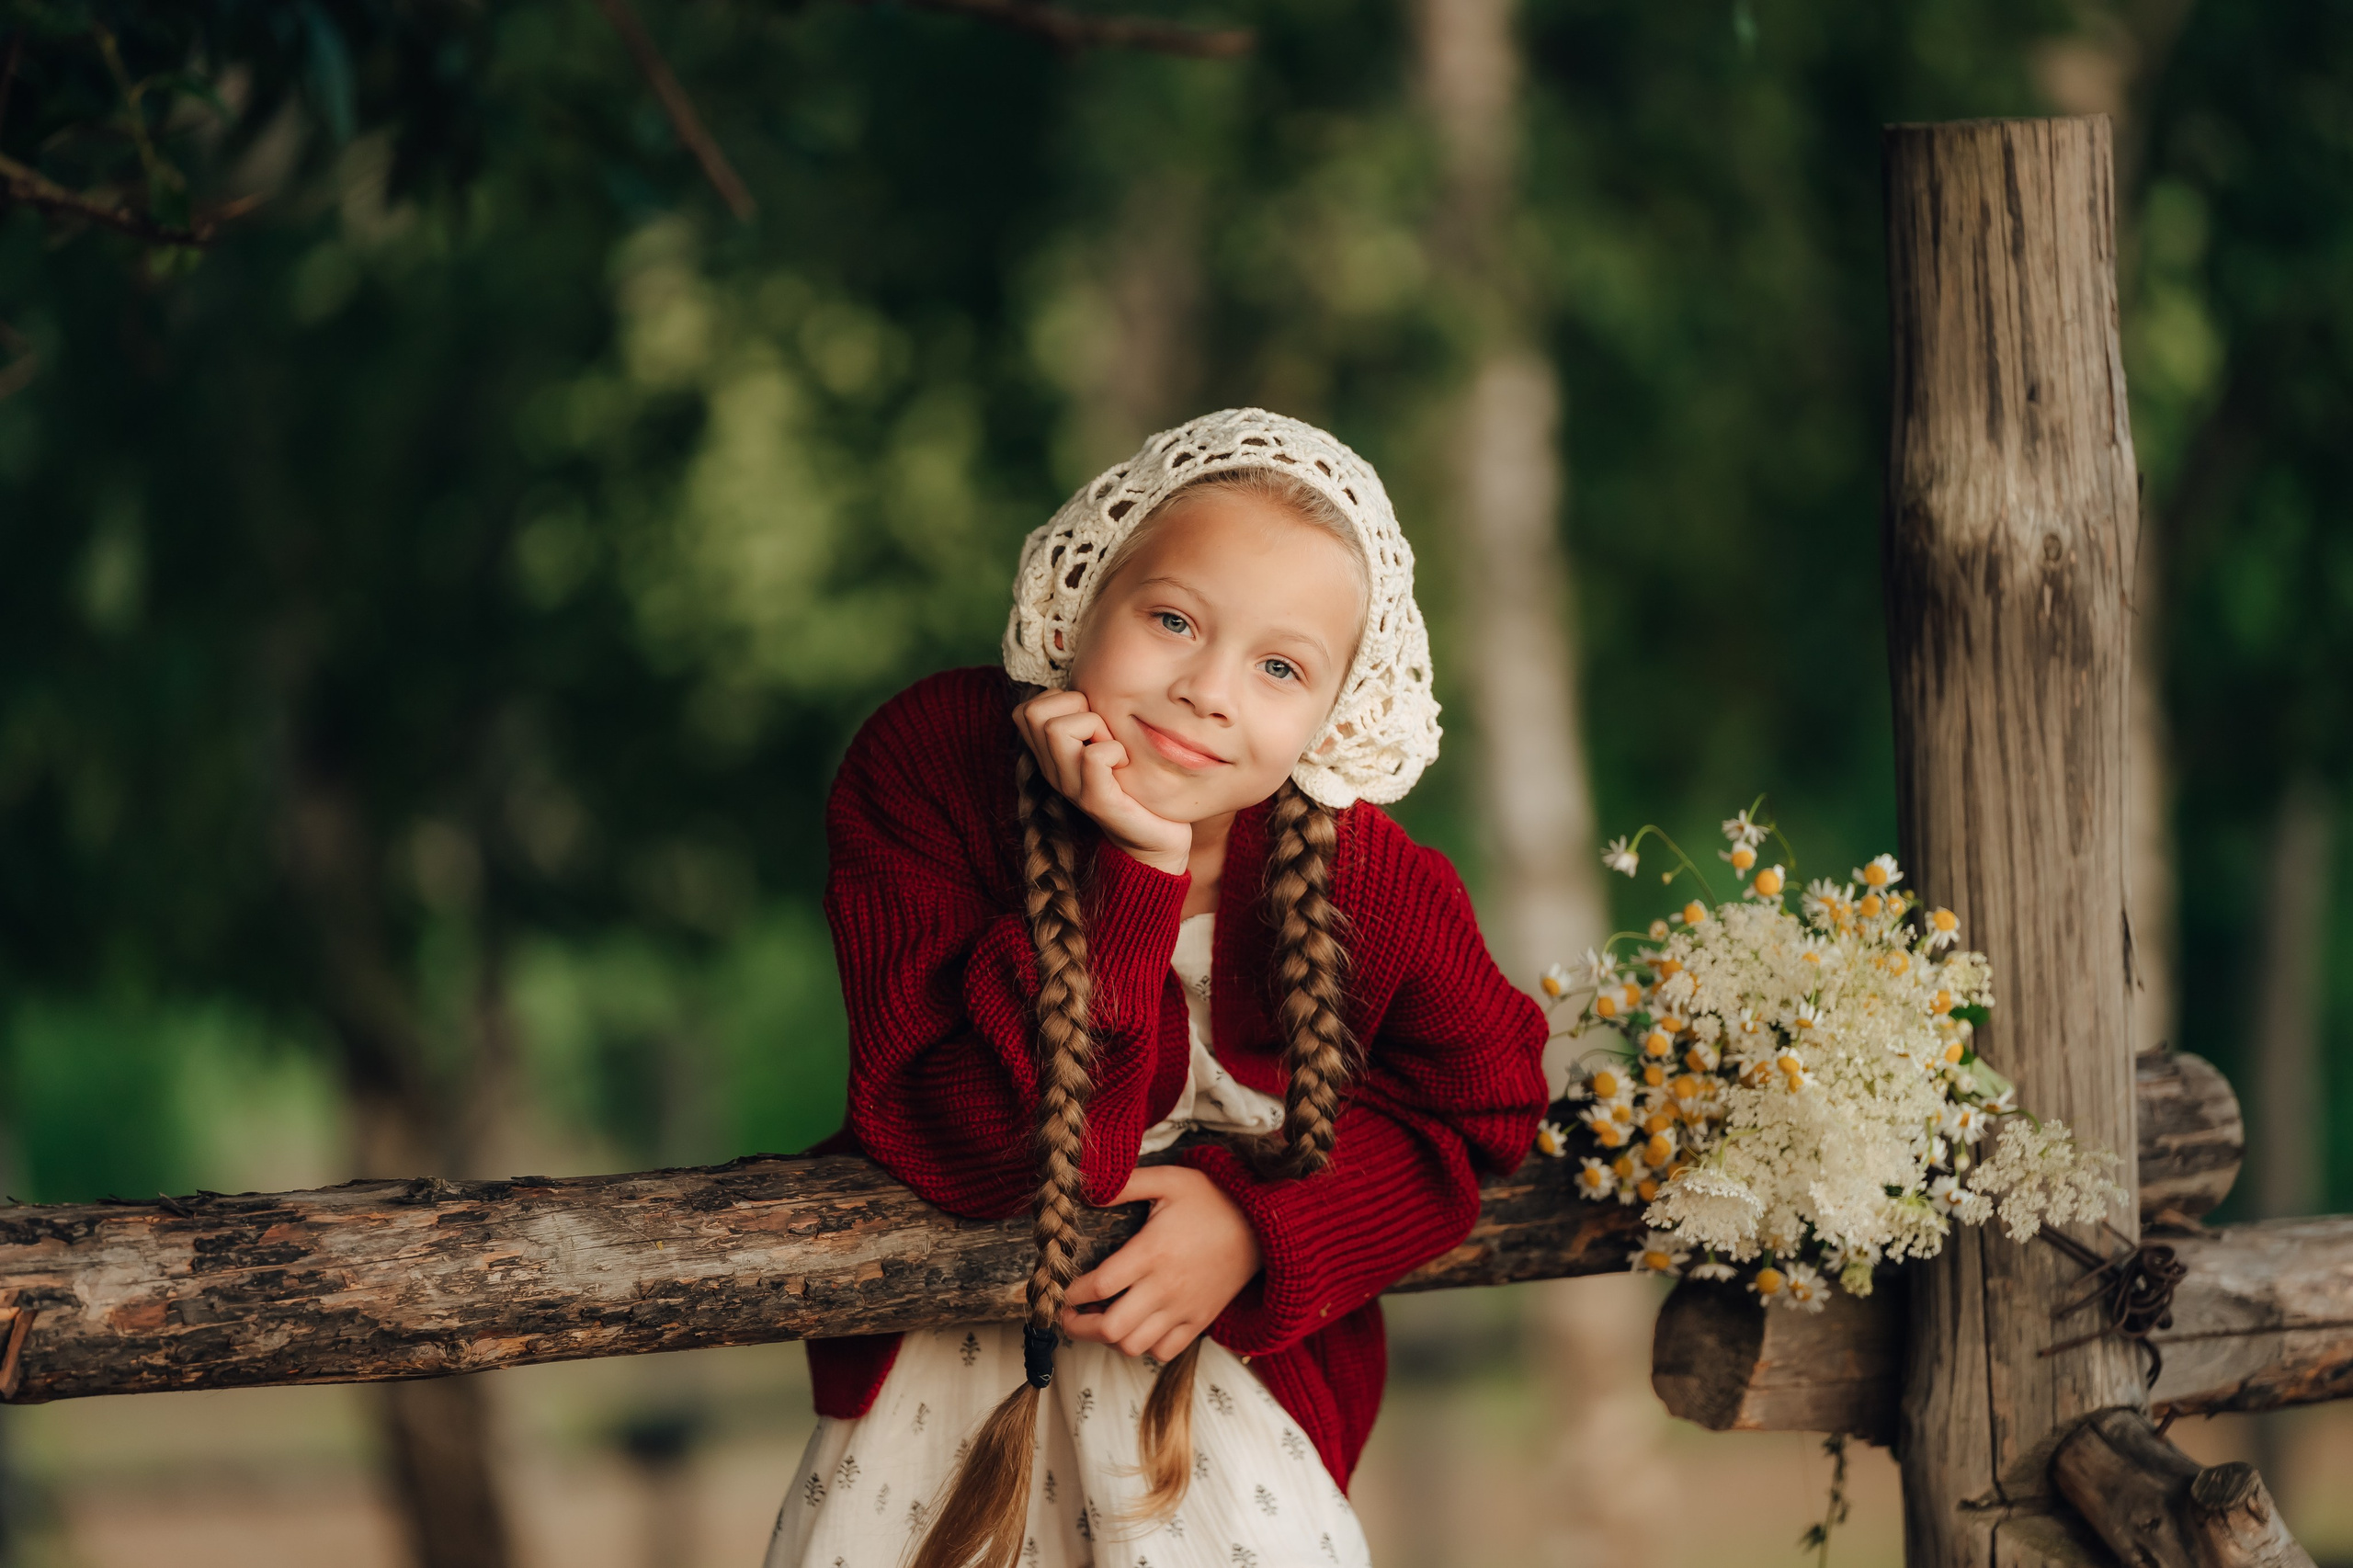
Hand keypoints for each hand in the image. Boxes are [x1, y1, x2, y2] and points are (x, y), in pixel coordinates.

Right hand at [1013, 689, 1190, 874]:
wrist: (1155, 837)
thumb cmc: (1135, 782)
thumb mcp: (1105, 742)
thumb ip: (1089, 717)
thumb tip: (1090, 678)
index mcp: (1051, 756)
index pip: (1027, 708)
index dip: (1061, 701)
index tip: (1091, 719)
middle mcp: (1053, 770)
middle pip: (1034, 711)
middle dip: (1075, 707)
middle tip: (1103, 730)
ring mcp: (1070, 787)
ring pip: (1058, 729)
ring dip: (1094, 725)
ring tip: (1114, 745)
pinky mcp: (1095, 800)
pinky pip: (1093, 757)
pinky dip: (1114, 750)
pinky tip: (1126, 762)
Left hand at [1059, 1165, 1261, 1360]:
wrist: (1263, 1225)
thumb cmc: (1213, 1199)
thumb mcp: (1168, 1180)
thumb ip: (1124, 1184)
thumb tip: (1085, 1189)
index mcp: (1152, 1252)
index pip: (1099, 1286)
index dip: (1071, 1293)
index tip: (1060, 1289)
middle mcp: (1166, 1287)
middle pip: (1110, 1328)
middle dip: (1079, 1326)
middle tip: (1068, 1314)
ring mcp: (1184, 1309)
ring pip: (1133, 1346)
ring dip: (1108, 1339)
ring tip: (1097, 1322)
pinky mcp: (1199, 1321)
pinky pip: (1163, 1351)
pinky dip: (1142, 1347)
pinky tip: (1134, 1327)